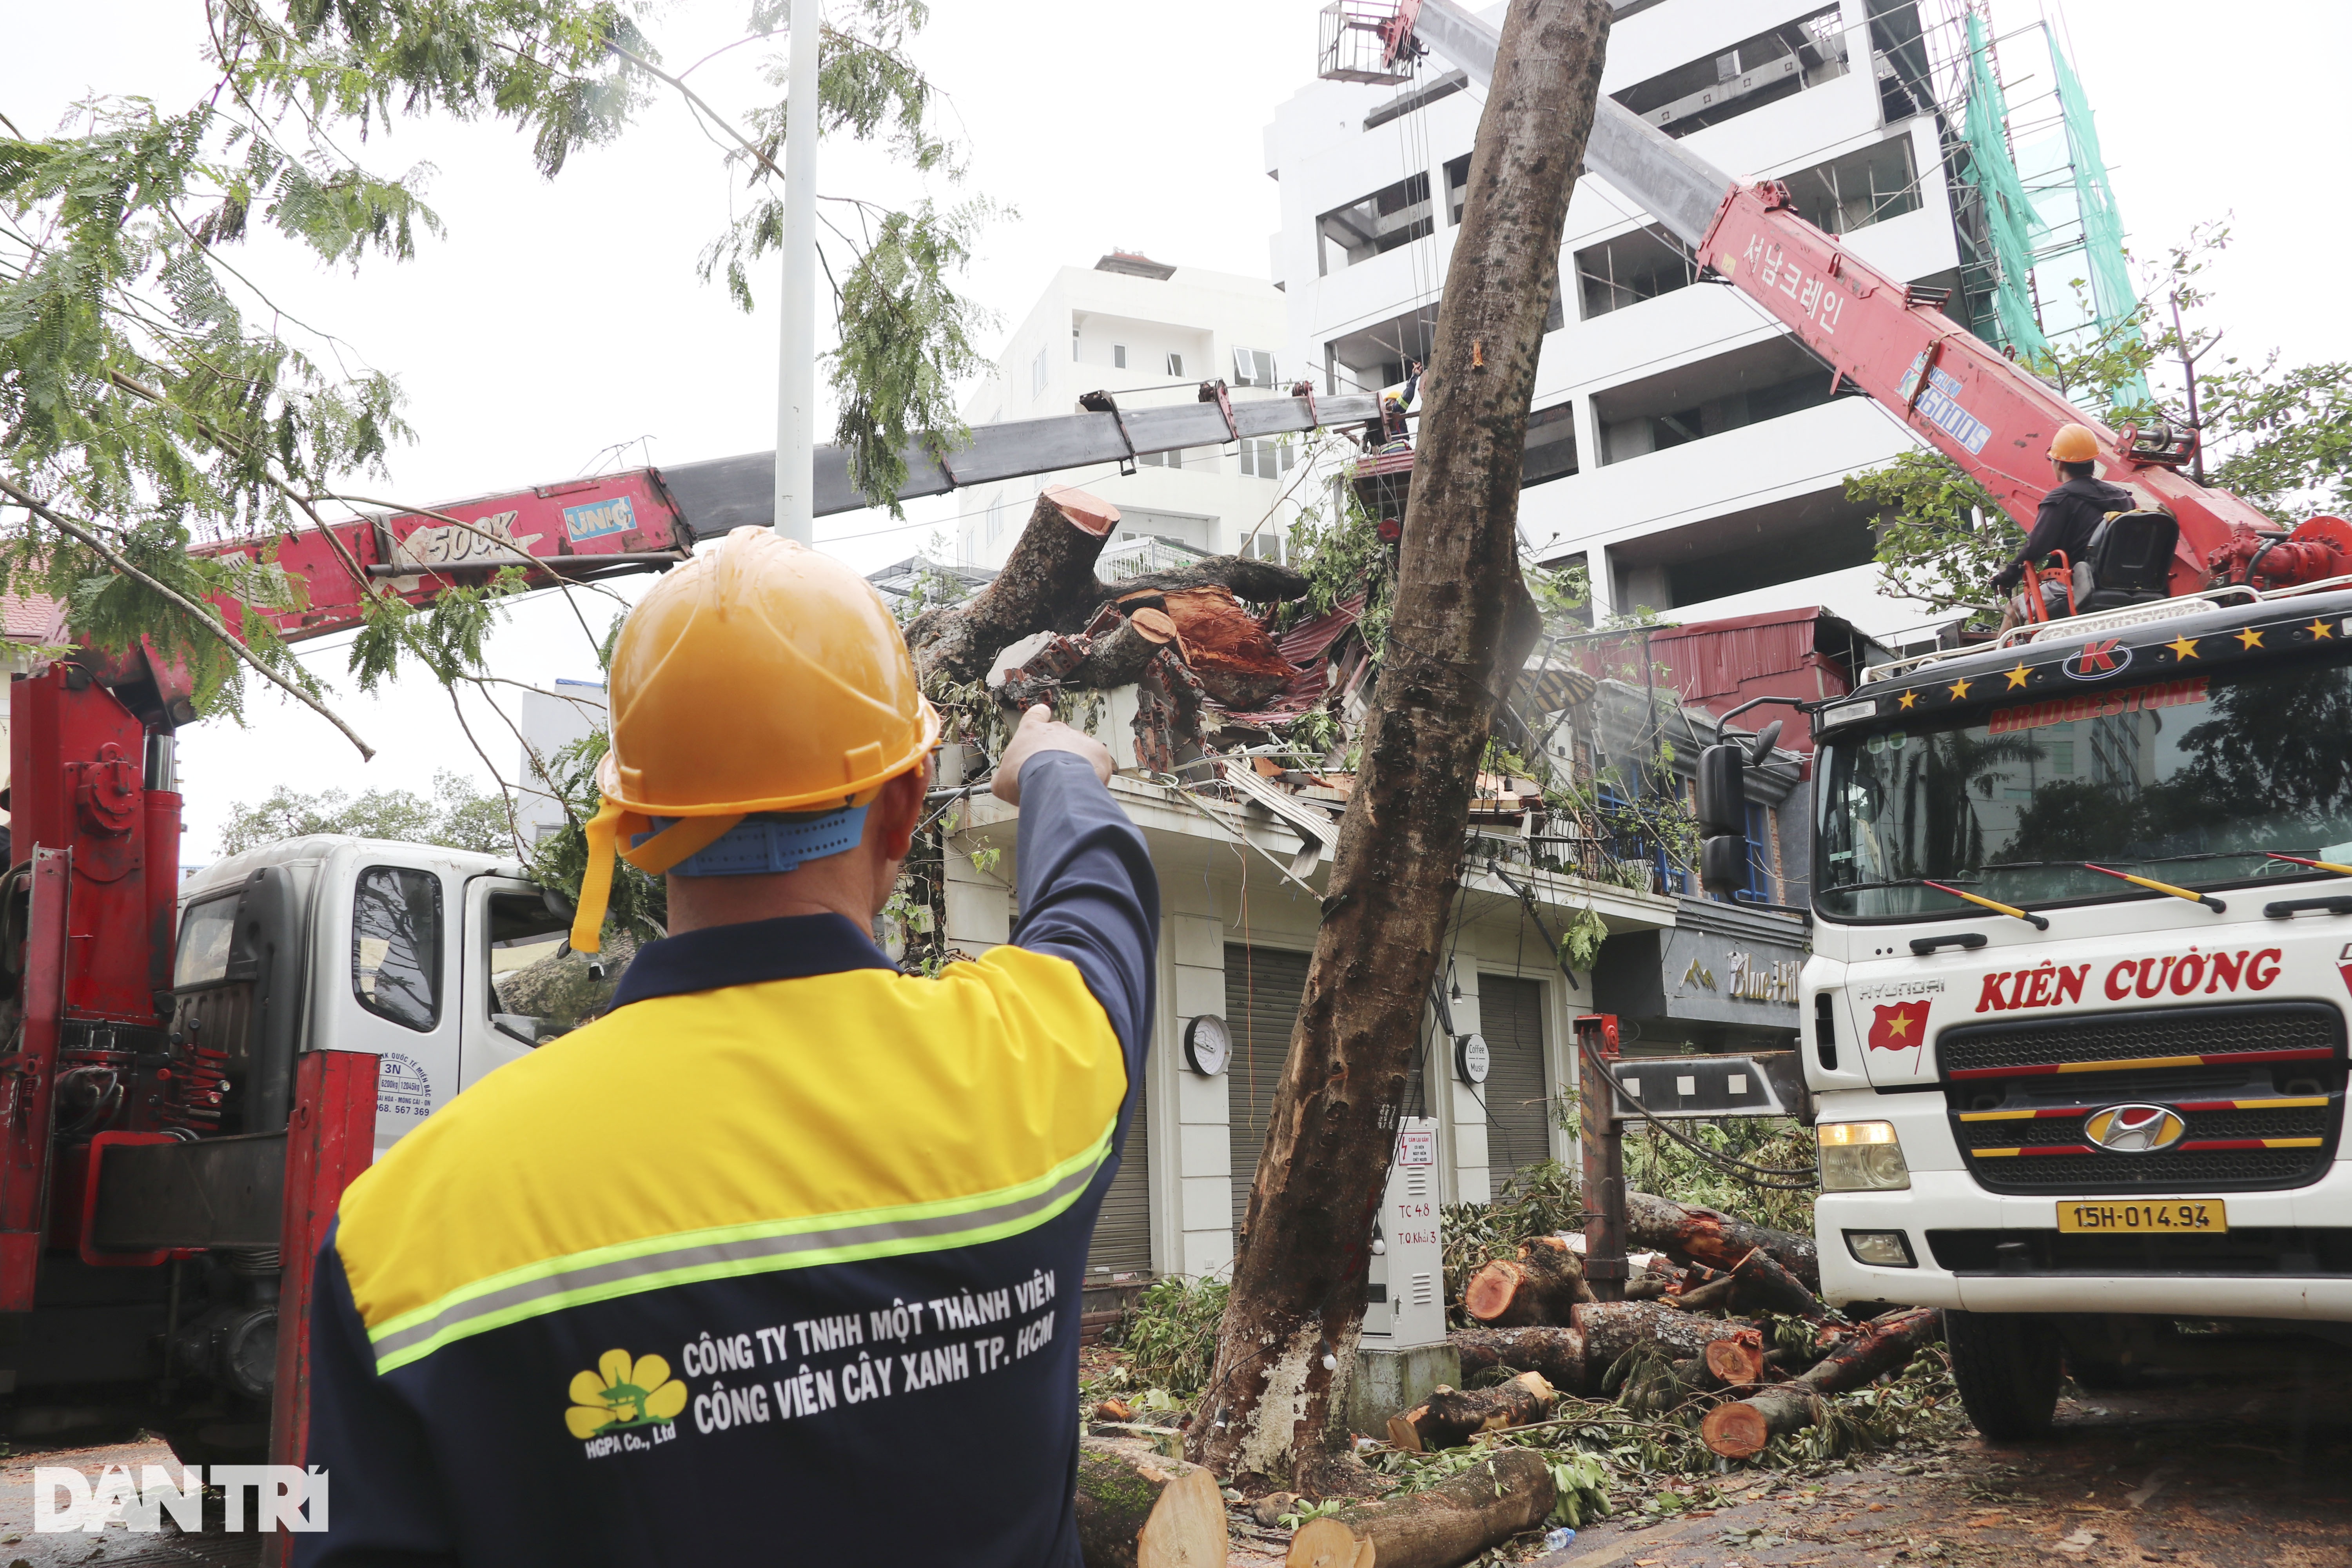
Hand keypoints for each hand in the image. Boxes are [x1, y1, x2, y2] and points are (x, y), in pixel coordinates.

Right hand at [992, 703, 1114, 804]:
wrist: (1052, 782)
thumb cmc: (1025, 777)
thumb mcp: (1002, 780)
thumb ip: (1004, 776)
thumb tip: (1002, 783)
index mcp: (1032, 731)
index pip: (1035, 715)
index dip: (1039, 716)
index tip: (1042, 715)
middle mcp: (1058, 730)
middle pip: (1059, 737)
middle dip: (1057, 753)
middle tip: (1052, 775)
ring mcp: (1080, 739)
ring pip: (1079, 750)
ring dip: (1076, 764)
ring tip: (1068, 785)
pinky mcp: (1098, 752)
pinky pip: (1097, 763)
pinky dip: (1093, 775)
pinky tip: (1083, 788)